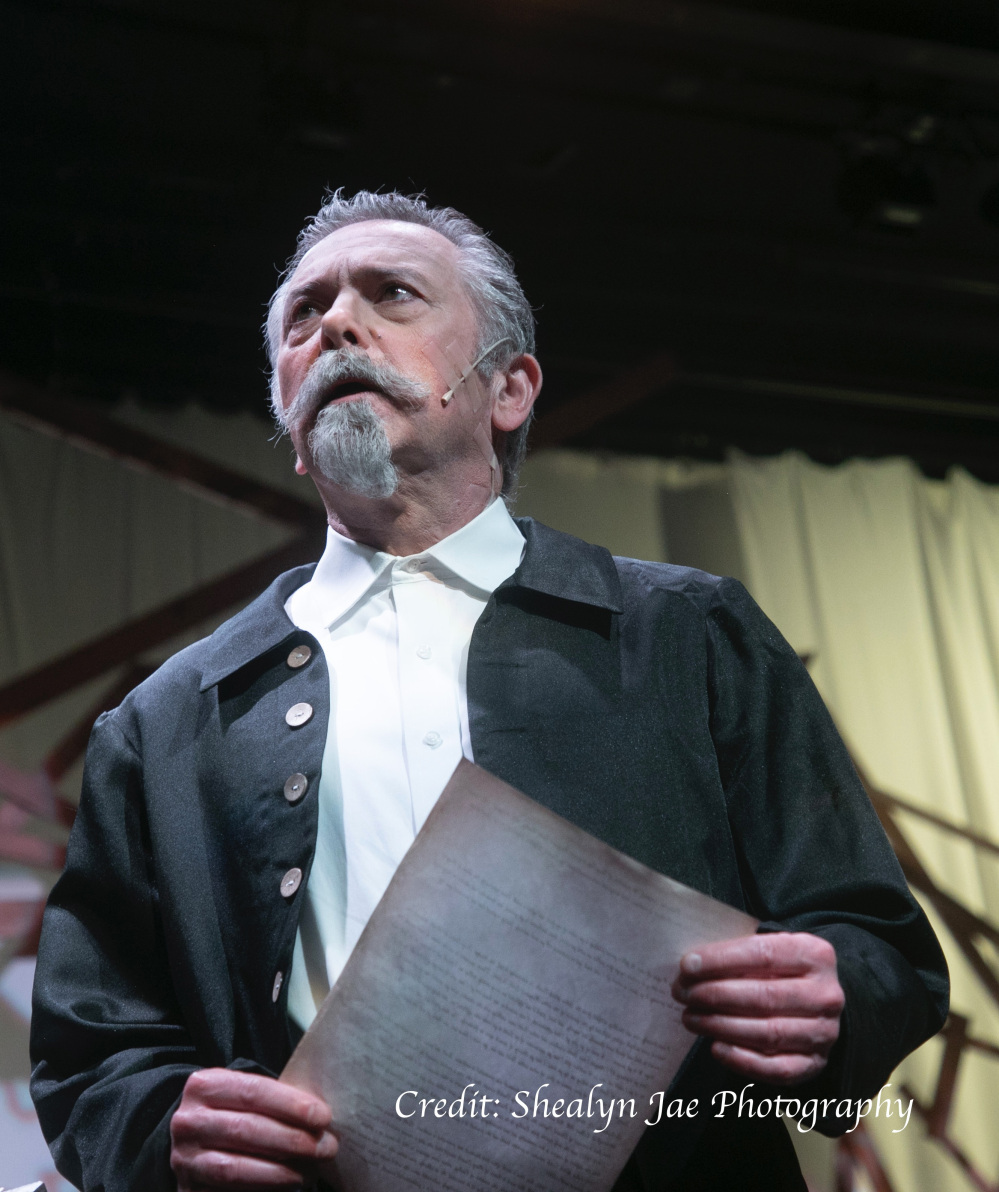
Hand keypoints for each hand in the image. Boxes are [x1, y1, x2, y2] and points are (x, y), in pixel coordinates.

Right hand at [170, 1068, 336, 1189]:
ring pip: (237, 1167)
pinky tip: (288, 1185)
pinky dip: (264, 1189)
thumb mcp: (244, 1095)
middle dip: (293, 1139)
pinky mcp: (188, 1190)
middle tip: (326, 1146)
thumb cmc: (234, 1113)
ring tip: (310, 1171)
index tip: (323, 1117)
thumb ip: (273, 1099)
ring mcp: (185, 1159)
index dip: (292, 1105)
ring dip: (281, 1172)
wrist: (196, 1143)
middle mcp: (188, 1121)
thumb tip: (319, 1115)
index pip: (254, 1092)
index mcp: (204, 1085)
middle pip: (247, 1129)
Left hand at [672, 932, 843, 1084]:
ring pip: (767, 1033)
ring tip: (690, 1017)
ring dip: (720, 1026)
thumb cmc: (780, 970)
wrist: (817, 1002)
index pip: (763, 954)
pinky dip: (742, 1060)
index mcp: (815, 955)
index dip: (720, 960)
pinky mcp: (815, 1063)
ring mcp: (824, 1032)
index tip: (687, 966)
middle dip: (714, 995)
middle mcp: (825, 994)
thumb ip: (739, 954)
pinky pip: (777, 1068)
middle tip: (682, 993)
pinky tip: (716, 1047)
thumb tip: (692, 966)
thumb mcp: (770, 949)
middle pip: (763, 996)